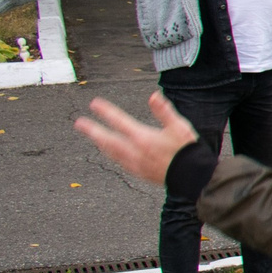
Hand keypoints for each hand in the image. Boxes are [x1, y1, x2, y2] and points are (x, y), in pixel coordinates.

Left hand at [73, 92, 202, 186]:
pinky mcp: (138, 173)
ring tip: (93, 137)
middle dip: (92, 130)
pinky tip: (110, 153)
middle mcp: (134, 151)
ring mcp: (134, 163)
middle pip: (108, 139)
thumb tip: (153, 96)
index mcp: (142, 138)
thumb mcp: (179, 127)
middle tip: (79, 123)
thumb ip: (164, 111)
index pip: (119, 121)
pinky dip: (110, 154)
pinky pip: (118, 162)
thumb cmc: (187, 151)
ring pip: (110, 152)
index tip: (94, 104)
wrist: (192, 177)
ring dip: (100, 143)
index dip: (106, 111)